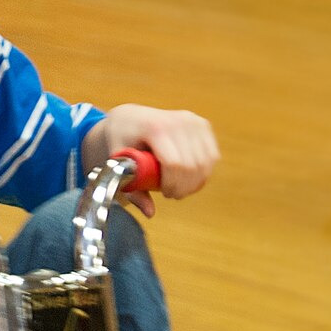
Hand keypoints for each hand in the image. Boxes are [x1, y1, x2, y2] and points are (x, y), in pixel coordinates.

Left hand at [93, 104, 219, 217]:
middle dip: (184, 187)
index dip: (173, 184)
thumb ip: (132, 189)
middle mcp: (177, 121)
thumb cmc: (121, 140)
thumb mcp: (118, 163)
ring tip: (181, 186)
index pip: (175, 163)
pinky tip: (191, 177)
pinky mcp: (202, 124)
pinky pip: (212, 155)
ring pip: (205, 162)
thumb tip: (150, 212)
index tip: (165, 193)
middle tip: (172, 194)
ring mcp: (192, 121)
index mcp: (155, 128)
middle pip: (192, 165)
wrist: (130, 117)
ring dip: (196, 181)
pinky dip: (204, 171)